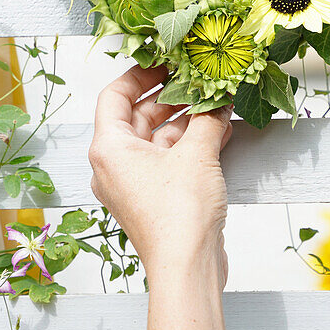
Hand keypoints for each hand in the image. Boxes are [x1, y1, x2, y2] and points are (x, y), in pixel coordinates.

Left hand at [88, 67, 232, 284]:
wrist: (187, 268)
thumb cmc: (178, 214)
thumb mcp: (197, 153)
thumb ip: (208, 118)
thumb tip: (218, 98)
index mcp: (109, 148)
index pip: (114, 95)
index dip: (140, 74)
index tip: (165, 61)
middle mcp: (115, 165)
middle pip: (138, 116)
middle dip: (172, 96)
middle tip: (198, 78)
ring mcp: (135, 183)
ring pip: (158, 138)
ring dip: (187, 120)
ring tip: (215, 100)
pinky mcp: (156, 198)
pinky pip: (170, 159)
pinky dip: (191, 143)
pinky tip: (220, 129)